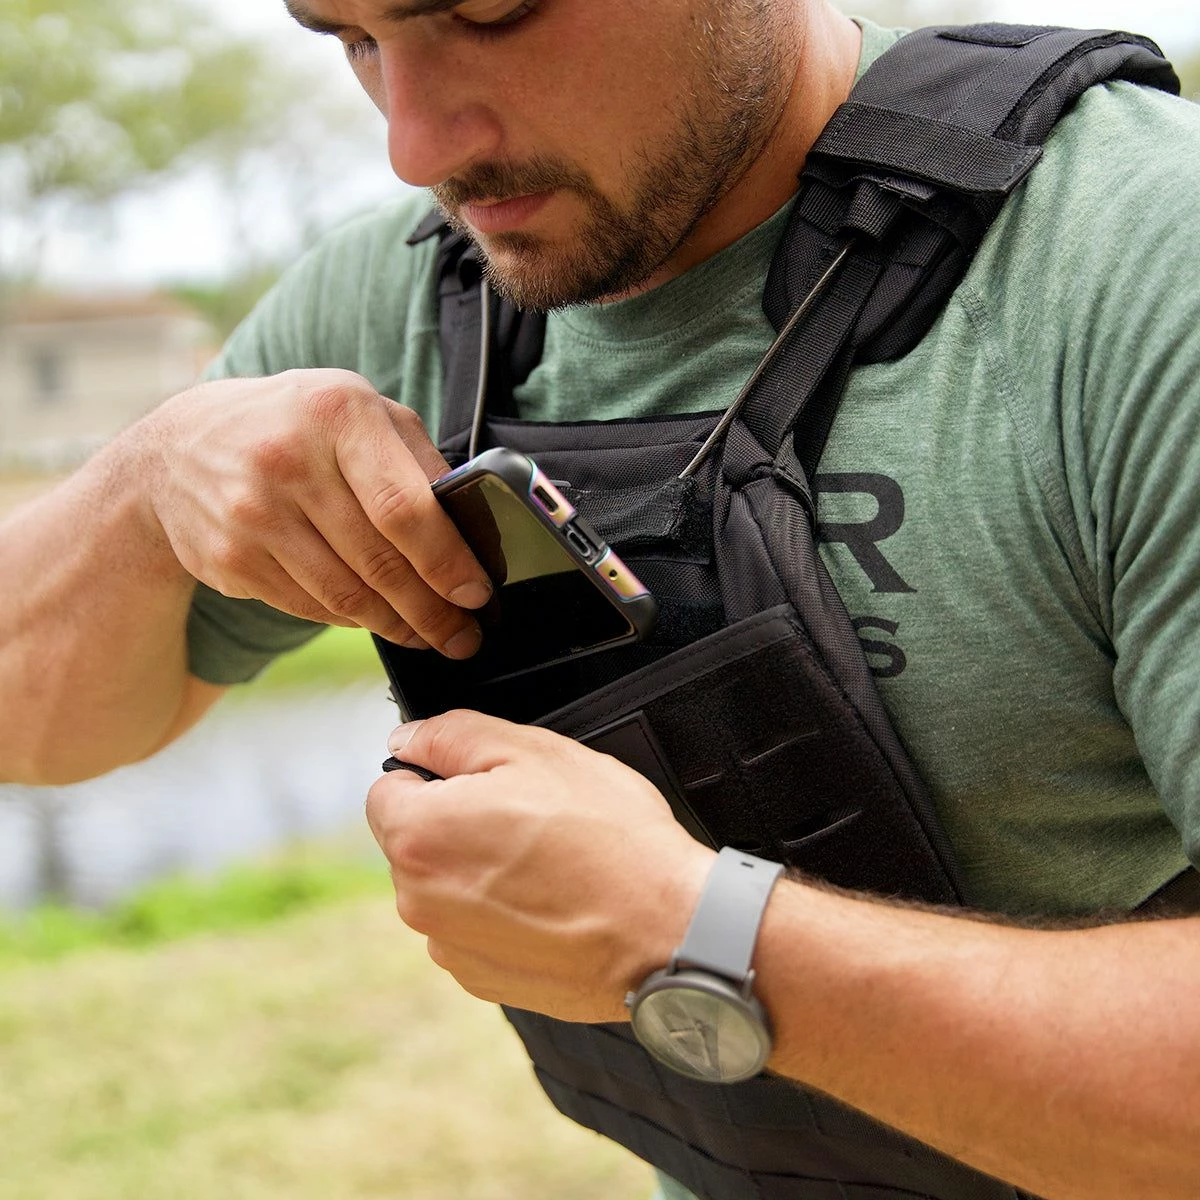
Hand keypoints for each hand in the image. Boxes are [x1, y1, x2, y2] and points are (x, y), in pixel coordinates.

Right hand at [137, 369, 491, 652]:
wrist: (178, 448)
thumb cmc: (296, 426)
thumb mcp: (357, 411)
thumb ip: (416, 460)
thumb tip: (475, 528)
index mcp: (337, 413)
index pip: (404, 505)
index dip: (447, 559)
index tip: (476, 593)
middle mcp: (288, 461)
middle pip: (379, 560)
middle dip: (432, 609)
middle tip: (464, 635)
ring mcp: (252, 513)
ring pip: (345, 594)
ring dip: (396, 625)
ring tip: (430, 636)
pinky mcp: (230, 558)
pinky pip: (309, 605)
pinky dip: (349, 619)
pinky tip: (374, 619)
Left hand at [365, 711, 714, 1020]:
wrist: (666, 928)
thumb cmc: (609, 838)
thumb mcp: (533, 751)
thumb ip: (451, 735)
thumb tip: (408, 739)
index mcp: (419, 836)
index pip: (389, 785)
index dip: (437, 773)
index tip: (484, 781)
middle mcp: (418, 900)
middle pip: (416, 839)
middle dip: (457, 821)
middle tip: (529, 817)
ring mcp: (449, 947)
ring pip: (445, 886)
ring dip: (479, 870)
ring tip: (548, 862)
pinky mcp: (481, 980)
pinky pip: (472, 929)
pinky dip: (501, 914)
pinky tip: (551, 901)